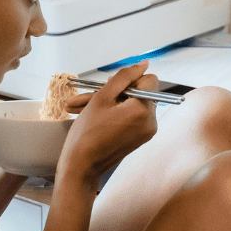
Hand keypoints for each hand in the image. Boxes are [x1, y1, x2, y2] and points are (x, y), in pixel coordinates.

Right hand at [56, 63, 158, 188]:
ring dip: (107, 103)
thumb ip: (124, 77)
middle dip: (113, 92)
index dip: (129, 80)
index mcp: (145, 110)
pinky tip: (88, 114)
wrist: (81, 166)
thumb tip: (145, 64)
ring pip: (130, 104)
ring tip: (79, 107)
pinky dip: (112, 114)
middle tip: (87, 98)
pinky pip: (129, 117)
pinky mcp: (139, 138)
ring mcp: (146, 132)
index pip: (149, 80)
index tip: (111, 89)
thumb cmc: (87, 132)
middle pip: (138, 93)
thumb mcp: (103, 97)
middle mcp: (151, 121)